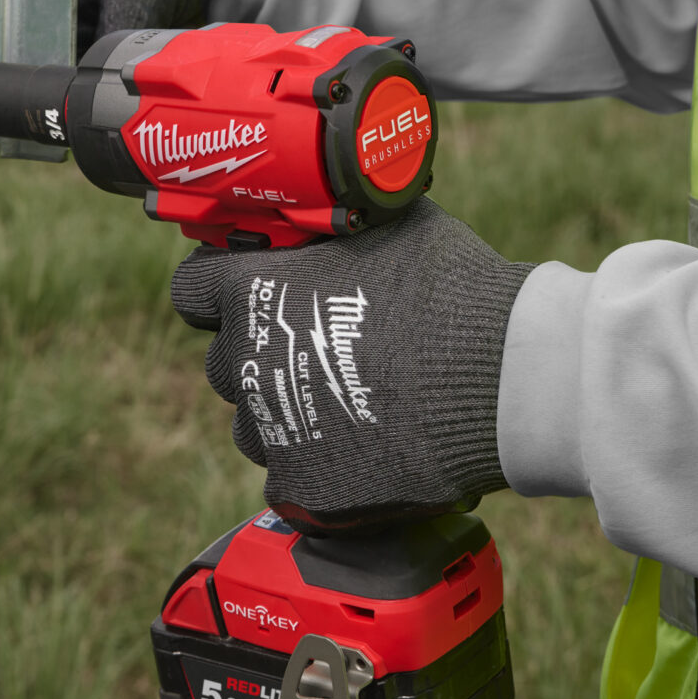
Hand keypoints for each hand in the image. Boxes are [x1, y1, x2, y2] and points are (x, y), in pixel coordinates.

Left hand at [170, 199, 533, 531]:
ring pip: (255, 425)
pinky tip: (369, 450)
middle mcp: (243, 361)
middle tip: (324, 354)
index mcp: (251, 290)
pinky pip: (291, 479)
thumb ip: (339, 227)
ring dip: (288, 416)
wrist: (505, 379)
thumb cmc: (453, 291)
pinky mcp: (301, 488)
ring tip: (353, 405)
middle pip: (225, 363)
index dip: (221, 293)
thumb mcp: (391, 225)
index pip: (192, 290)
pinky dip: (323, 469)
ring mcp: (268, 431)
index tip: (251, 298)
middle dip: (262, 357)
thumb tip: (338, 210)